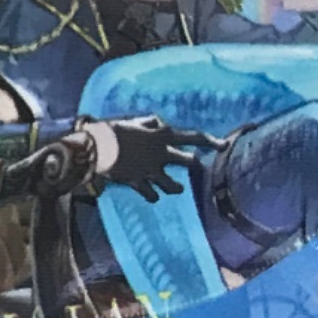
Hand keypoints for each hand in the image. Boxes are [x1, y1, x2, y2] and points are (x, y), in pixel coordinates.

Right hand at [84, 116, 214, 202]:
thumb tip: (158, 122)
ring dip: (176, 187)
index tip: (223, 145)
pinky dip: (153, 195)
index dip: (210, 141)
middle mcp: (160, 153)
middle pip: (188, 161)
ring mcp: (150, 170)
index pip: (193, 137)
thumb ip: (149, 123)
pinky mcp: (138, 182)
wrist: (94, 147)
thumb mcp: (133, 121)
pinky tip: (153, 195)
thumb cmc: (112, 130)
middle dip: (194, 164)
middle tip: (196, 165)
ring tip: (177, 188)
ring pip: (172, 185)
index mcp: (161, 135)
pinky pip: (151, 195)